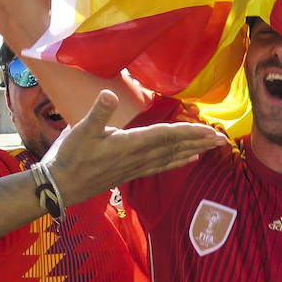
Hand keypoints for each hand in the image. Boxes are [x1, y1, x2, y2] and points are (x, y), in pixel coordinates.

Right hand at [44, 90, 228, 205]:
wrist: (60, 187)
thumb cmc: (69, 157)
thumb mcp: (80, 131)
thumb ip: (98, 113)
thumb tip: (108, 95)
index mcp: (129, 144)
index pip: (166, 136)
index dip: (188, 132)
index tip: (208, 130)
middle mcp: (138, 157)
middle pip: (175, 148)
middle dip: (199, 142)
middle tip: (222, 139)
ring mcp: (136, 167)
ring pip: (171, 158)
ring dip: (193, 150)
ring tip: (212, 146)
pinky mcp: (132, 173)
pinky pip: (162, 166)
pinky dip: (179, 162)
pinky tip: (190, 160)